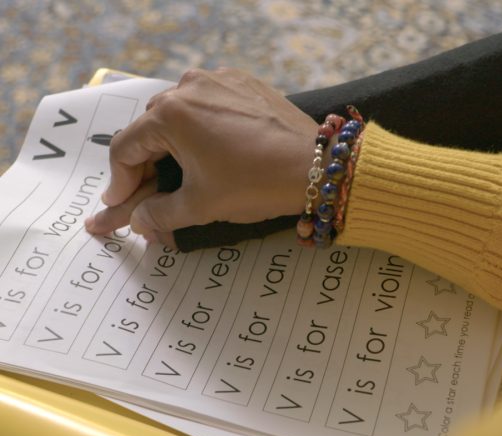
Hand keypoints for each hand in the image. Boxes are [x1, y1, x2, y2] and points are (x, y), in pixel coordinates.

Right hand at [85, 67, 317, 243]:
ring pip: (179, 113)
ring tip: (182, 172)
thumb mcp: (201, 205)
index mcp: (170, 114)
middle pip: (150, 129)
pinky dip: (202, 127)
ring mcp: (218, 80)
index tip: (121, 205)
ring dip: (173, 143)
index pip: (126, 148)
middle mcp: (189, 87)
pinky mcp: (243, 83)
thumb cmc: (256, 184)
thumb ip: (158, 214)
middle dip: (146, 164)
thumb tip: (138, 222)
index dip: (119, 182)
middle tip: (149, 193)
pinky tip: (212, 150)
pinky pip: (208, 104)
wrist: (315, 167)